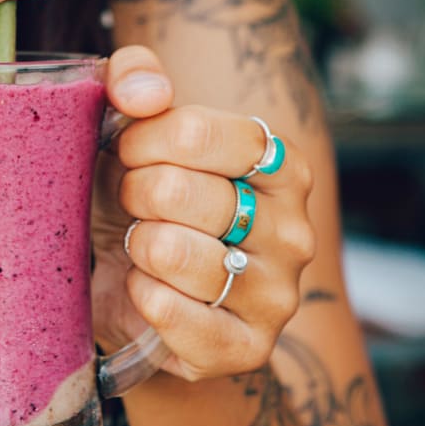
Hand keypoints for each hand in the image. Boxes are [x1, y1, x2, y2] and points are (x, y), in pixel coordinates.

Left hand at [91, 47, 315, 380]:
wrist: (139, 287)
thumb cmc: (143, 196)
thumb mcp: (133, 126)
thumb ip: (134, 78)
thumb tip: (146, 91)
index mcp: (280, 164)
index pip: (194, 132)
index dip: (141, 140)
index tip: (131, 153)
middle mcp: (294, 228)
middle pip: (178, 191)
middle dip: (134, 194)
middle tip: (138, 205)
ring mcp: (277, 293)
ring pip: (171, 252)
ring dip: (137, 246)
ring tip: (146, 247)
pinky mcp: (247, 348)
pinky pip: (169, 313)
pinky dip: (140, 296)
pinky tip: (147, 288)